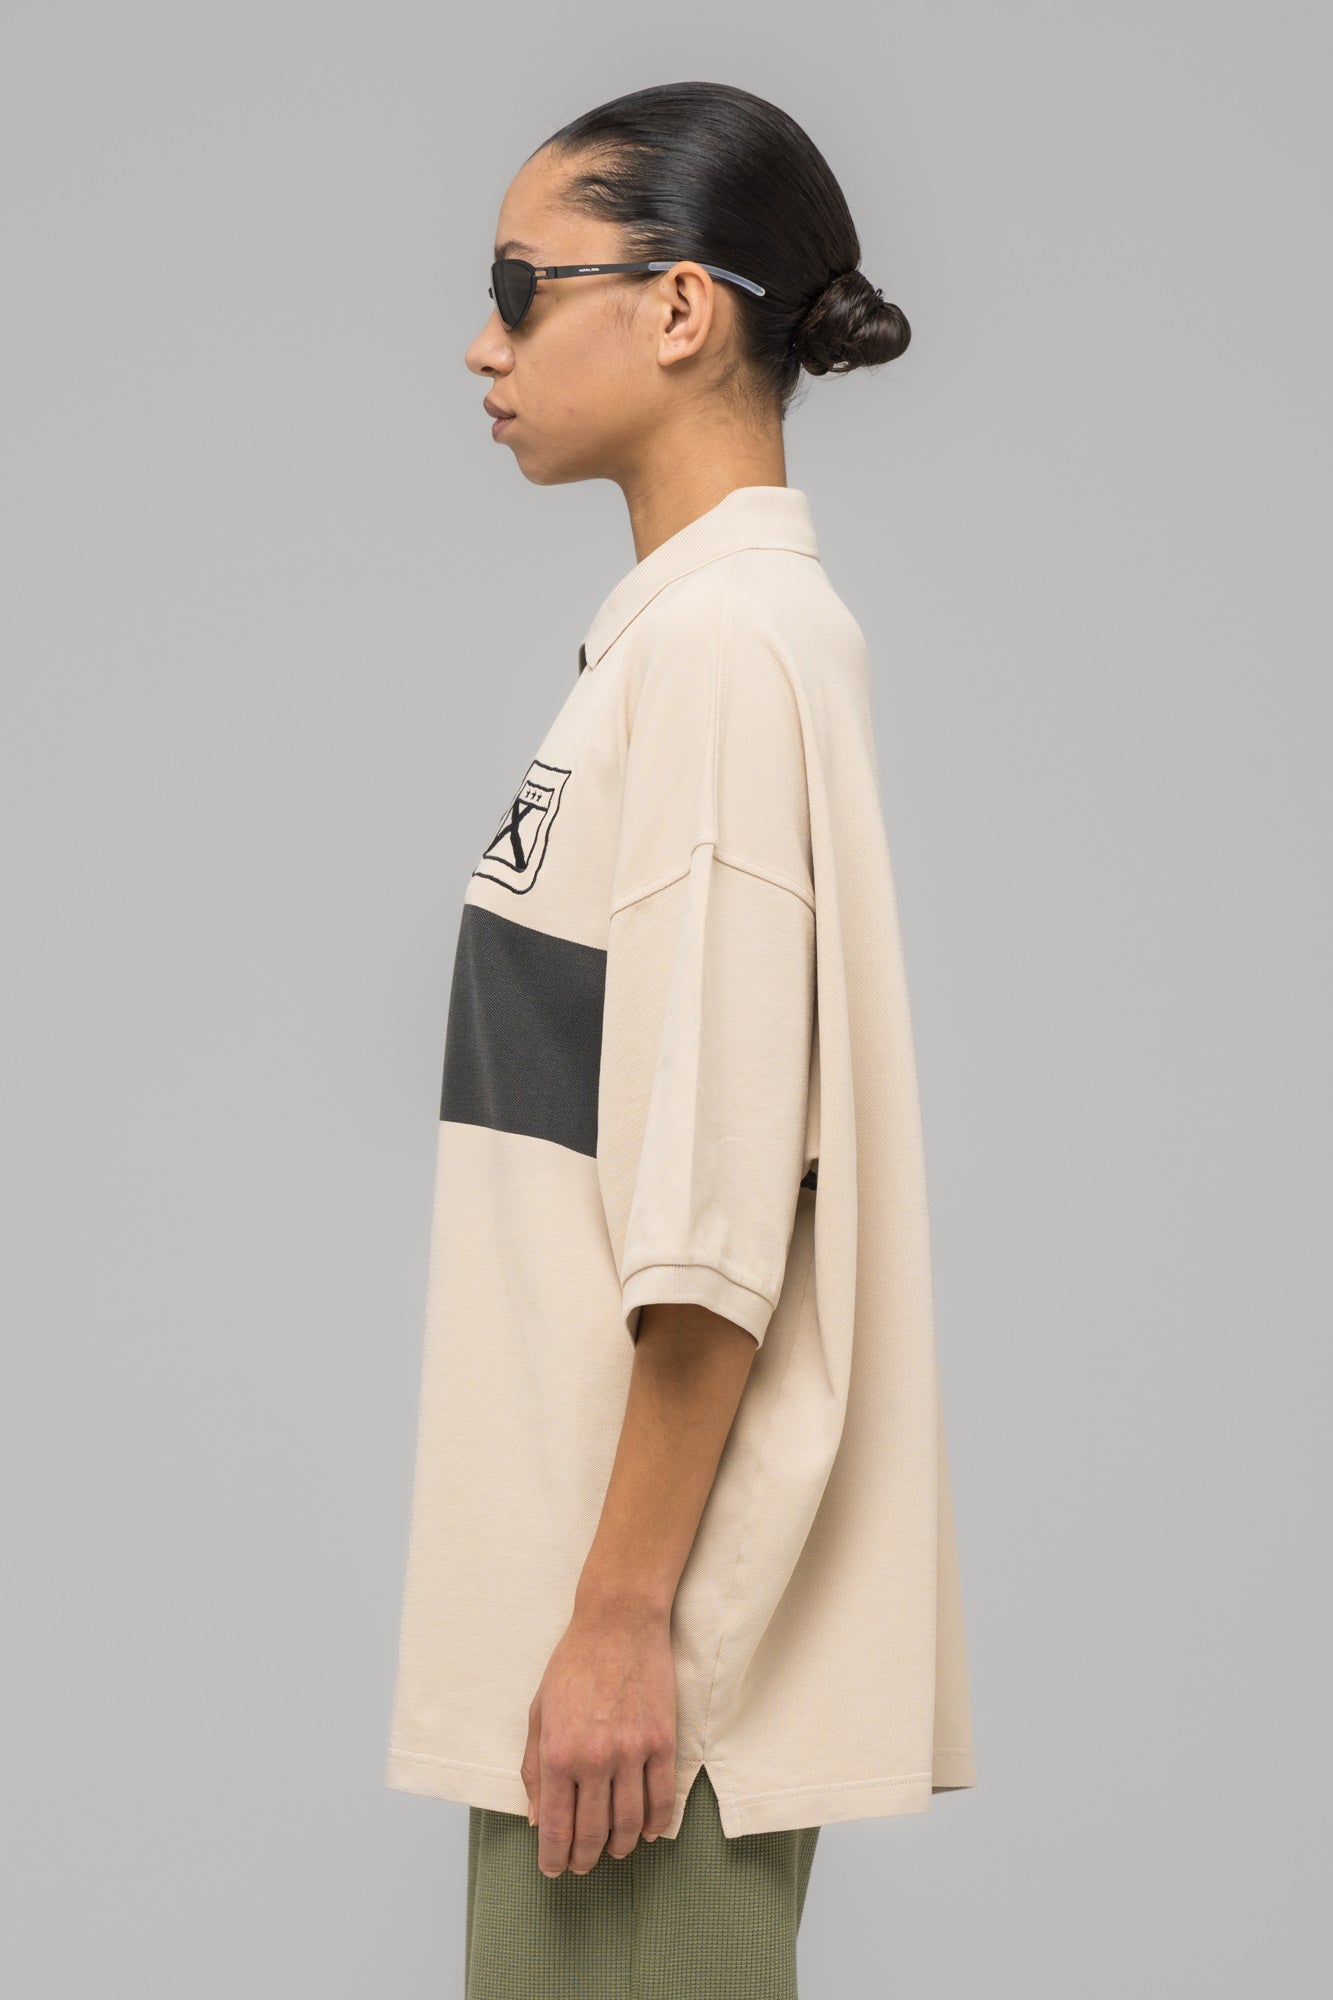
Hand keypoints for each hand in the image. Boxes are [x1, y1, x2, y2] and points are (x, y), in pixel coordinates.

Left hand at [521, 1593, 676, 1876]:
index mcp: (558, 1753)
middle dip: (585, 1858)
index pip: (556, 1826)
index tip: (553, 1869)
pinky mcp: (662, 1742)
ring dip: (621, 1846)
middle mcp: (594, 1760)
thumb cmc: (573, 1664)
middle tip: (582, 1866)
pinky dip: (658, 1824)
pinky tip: (650, 1833)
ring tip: (615, 1851)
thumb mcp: (538, 1712)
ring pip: (630, 1823)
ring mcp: (632, 1753)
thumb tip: (537, 1818)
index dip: (554, 1857)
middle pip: (593, 1833)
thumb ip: (533, 1768)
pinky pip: (663, 1799)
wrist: (619, 1623)